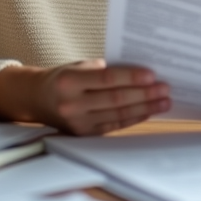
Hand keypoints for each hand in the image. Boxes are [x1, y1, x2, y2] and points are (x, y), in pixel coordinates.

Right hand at [0, 59, 170, 135]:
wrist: (35, 99)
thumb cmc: (62, 77)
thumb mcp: (77, 67)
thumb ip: (103, 71)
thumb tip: (140, 73)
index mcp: (69, 81)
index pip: (106, 79)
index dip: (131, 78)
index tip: (152, 75)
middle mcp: (71, 104)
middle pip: (115, 99)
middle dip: (144, 94)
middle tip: (165, 88)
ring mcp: (77, 122)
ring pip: (117, 115)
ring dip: (144, 108)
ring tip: (164, 101)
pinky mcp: (83, 134)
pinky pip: (113, 126)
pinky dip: (133, 118)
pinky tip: (148, 111)